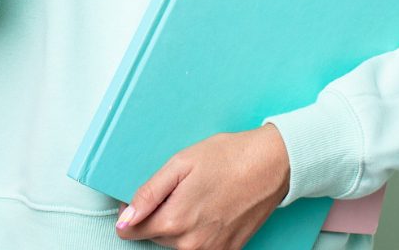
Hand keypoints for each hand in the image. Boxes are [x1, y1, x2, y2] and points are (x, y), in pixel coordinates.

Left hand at [114, 124, 290, 248]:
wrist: (272, 165)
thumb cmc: (229, 158)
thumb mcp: (180, 164)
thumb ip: (149, 194)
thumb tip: (126, 219)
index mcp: (174, 221)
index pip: (132, 230)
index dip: (133, 211)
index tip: (144, 197)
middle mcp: (191, 244)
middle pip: (155, 236)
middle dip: (159, 214)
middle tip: (180, 188)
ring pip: (176, 243)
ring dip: (179, 224)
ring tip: (198, 195)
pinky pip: (199, 247)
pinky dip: (198, 231)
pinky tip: (210, 208)